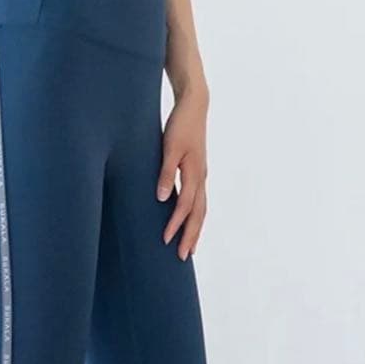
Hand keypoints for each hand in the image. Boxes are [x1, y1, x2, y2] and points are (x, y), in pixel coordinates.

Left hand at [156, 87, 209, 260]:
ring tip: (190, 248)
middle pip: (198, 214)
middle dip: (190, 236)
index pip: (185, 206)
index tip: (166, 240)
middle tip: (183, 257)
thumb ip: (166, 173)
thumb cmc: (180, 125)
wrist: (194, 106)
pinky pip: (200, 201)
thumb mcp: (169, 147)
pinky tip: (191, 224)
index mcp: (194, 173)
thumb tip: (162, 198)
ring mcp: (201, 176)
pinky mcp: (198, 173)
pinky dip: (197, 217)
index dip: (176, 224)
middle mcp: (201, 178)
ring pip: (202, 210)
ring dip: (196, 230)